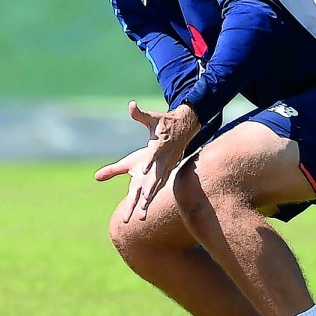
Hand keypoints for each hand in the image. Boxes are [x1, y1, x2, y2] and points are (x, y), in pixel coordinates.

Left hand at [94, 101, 200, 221]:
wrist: (184, 129)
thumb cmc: (164, 124)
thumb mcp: (152, 119)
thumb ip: (140, 114)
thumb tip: (131, 104)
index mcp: (159, 146)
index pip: (154, 154)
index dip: (149, 162)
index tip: (142, 170)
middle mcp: (164, 159)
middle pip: (157, 174)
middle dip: (151, 187)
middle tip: (144, 198)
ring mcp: (167, 167)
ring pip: (158, 184)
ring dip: (151, 197)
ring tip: (143, 210)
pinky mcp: (166, 172)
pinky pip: (159, 186)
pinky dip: (153, 197)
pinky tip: (144, 211)